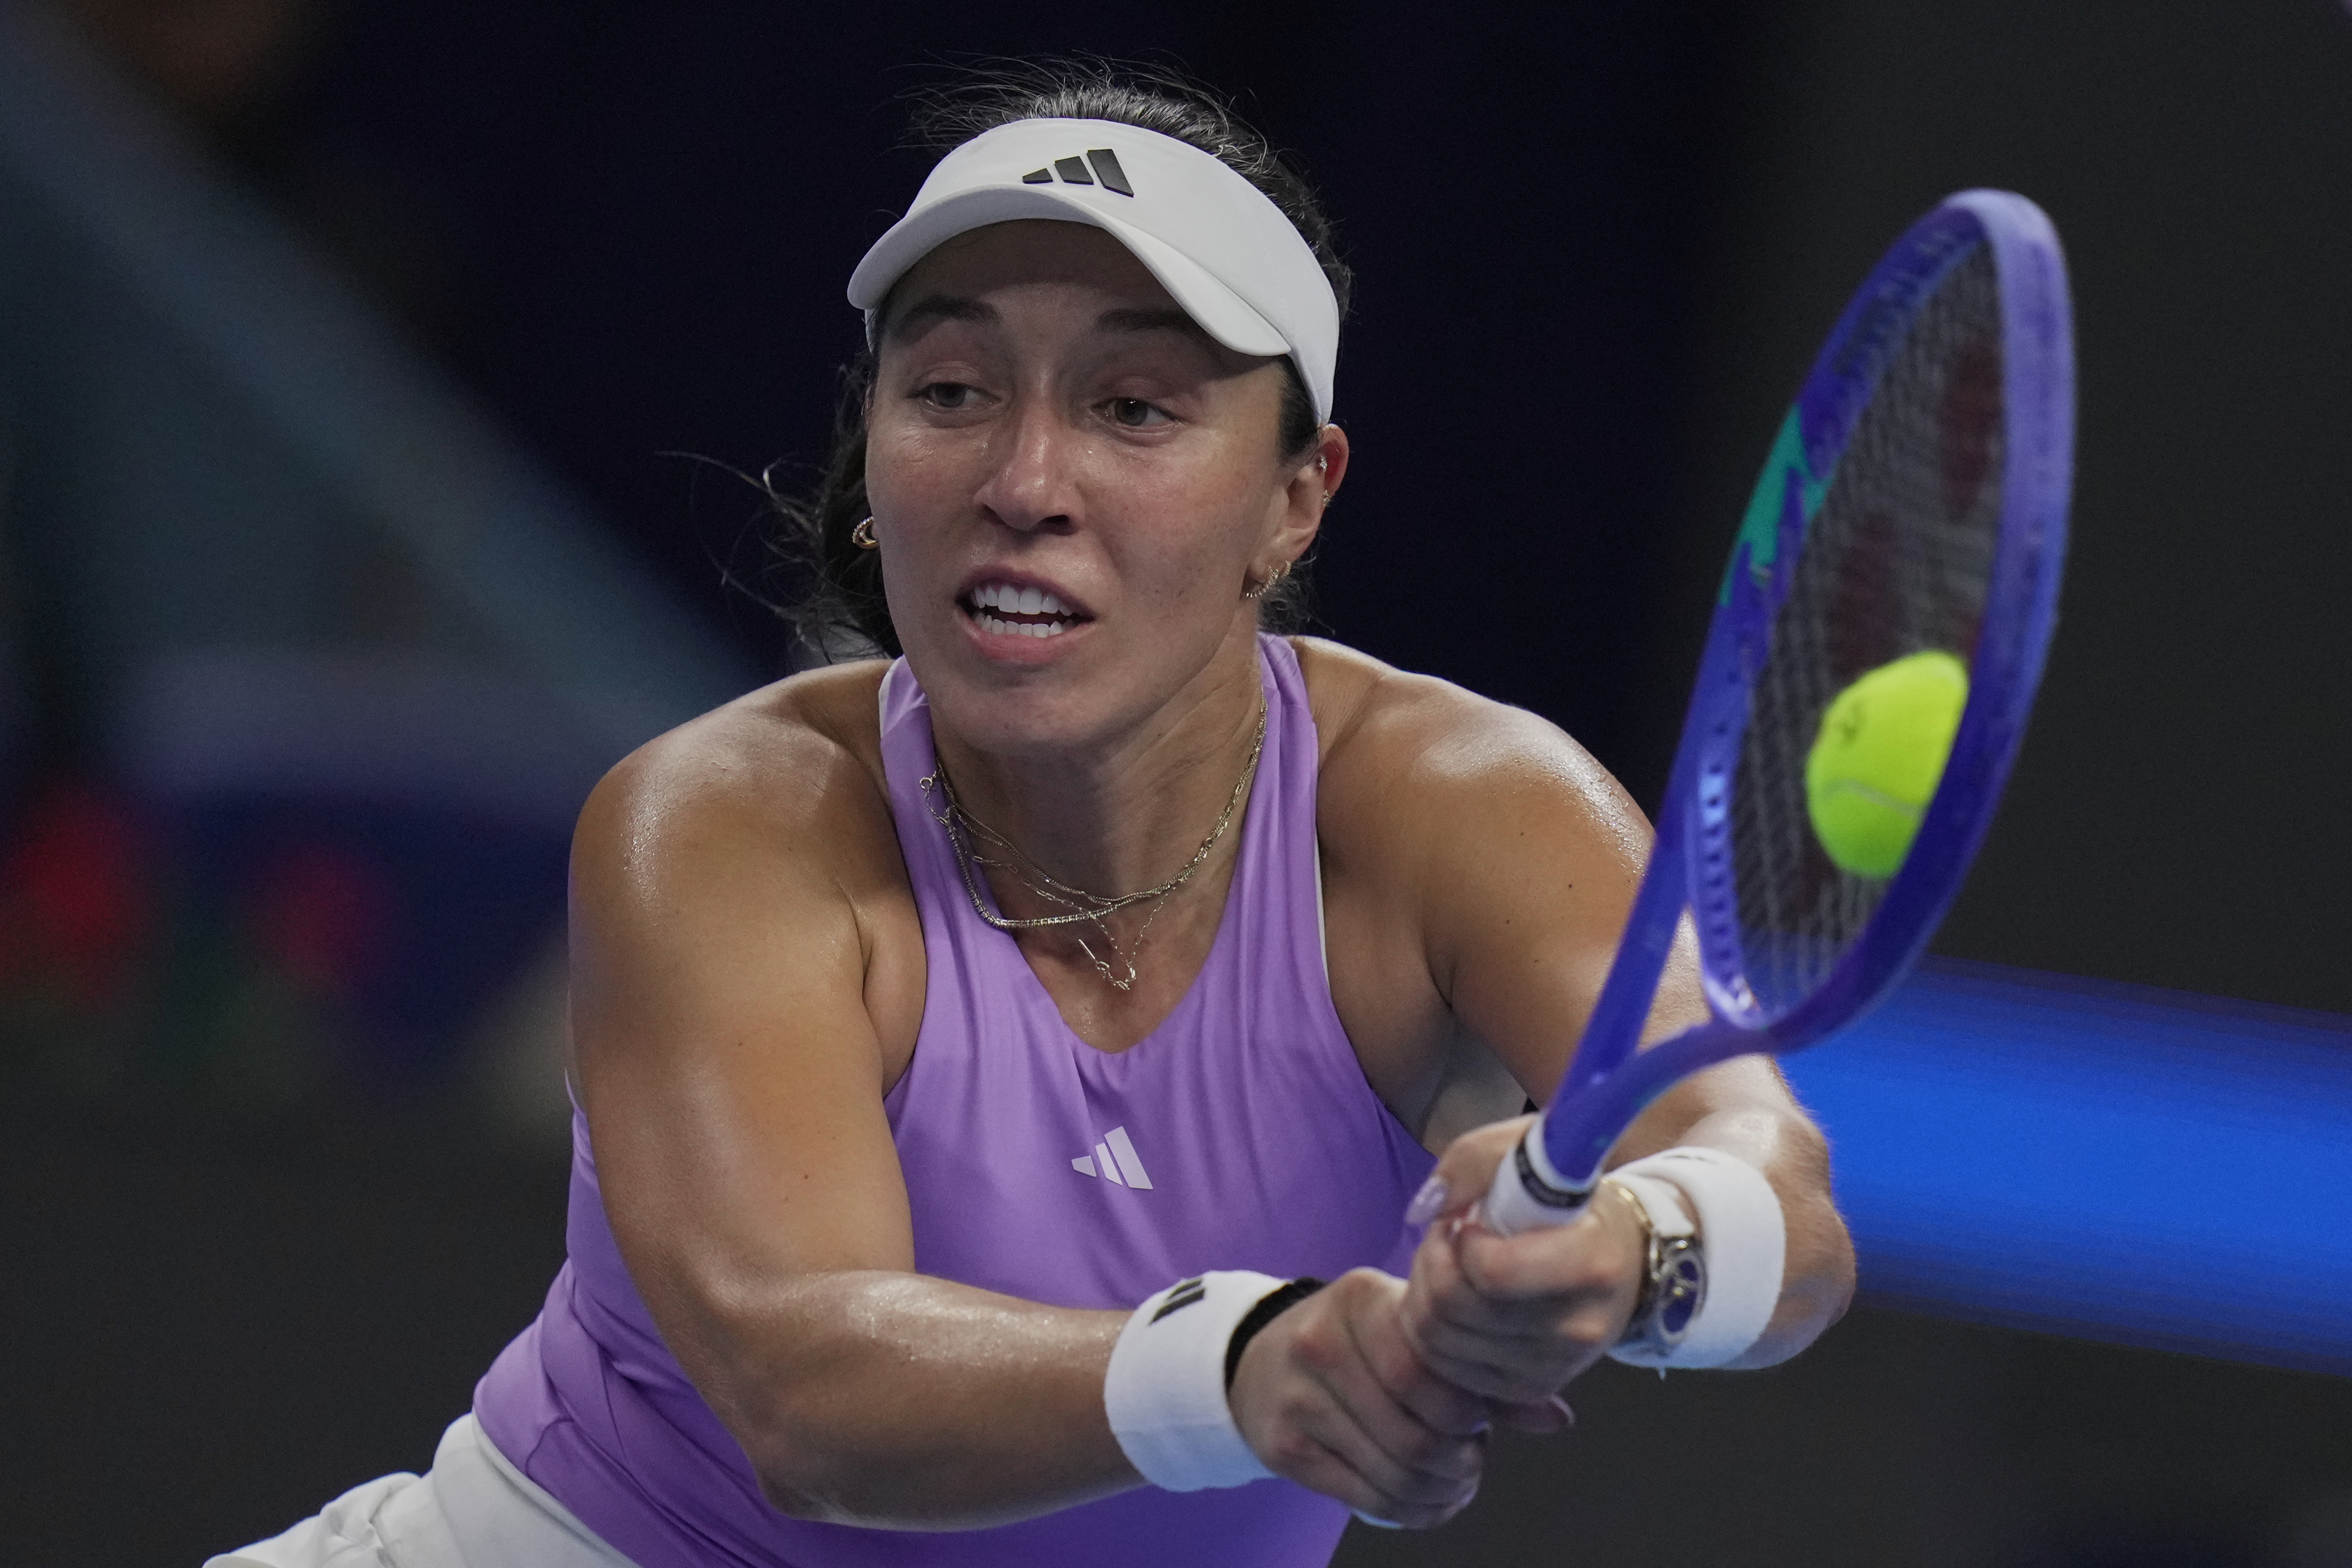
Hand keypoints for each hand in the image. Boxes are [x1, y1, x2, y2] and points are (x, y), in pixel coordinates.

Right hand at [1227, 1269, 1492, 1528]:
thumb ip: (1477, 1370)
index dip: (1468, 1411)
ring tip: (1455, 1481)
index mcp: (1360, 1298)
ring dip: (1442, 1493)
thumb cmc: (1356, 1342)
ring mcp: (1297, 1400)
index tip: (1481, 1420)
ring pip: (1395, 1474)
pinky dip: (1411, 1513)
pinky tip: (1427, 1500)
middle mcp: (1320, 1344)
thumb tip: (1553, 1417)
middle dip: (1460, 1461)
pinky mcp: (1283, 1450)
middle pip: (1414, 1432)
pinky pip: (1367, 1500)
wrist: (1261, 1360)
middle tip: (1472, 1459)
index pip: (1426, 1371)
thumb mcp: (1407, 1329)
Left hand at [1400, 1117, 1647, 1406]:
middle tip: (1449, 1238)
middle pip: (1455, 1309)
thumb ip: (1474, 1161)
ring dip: (1426, 1297)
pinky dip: (1437, 1333)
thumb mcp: (1530, 1151)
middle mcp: (1577, 1327)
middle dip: (1432, 1264)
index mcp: (1591, 1262)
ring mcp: (1555, 1367)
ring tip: (1453, 1266)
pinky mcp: (1530, 1389)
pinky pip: (1450, 1371)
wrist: (1622, 1259)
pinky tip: (1460, 1300)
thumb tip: (1427, 1206)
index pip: (1493, 1272)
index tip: (1471, 1222)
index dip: (1462, 1243)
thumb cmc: (1569, 1201)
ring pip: (1442, 1344)